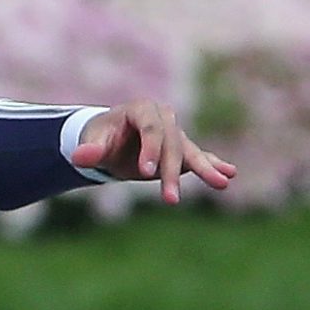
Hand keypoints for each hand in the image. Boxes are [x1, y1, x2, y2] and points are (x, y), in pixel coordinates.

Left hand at [71, 103, 234, 204]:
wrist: (110, 139)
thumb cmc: (100, 139)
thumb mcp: (91, 143)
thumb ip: (88, 150)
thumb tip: (80, 157)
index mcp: (141, 109)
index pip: (150, 129)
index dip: (151, 150)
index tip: (147, 173)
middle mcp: (163, 117)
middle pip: (171, 145)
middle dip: (171, 172)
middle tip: (170, 199)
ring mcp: (175, 132)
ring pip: (189, 152)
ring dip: (204, 169)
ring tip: (222, 183)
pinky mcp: (181, 147)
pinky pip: (198, 156)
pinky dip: (212, 165)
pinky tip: (229, 174)